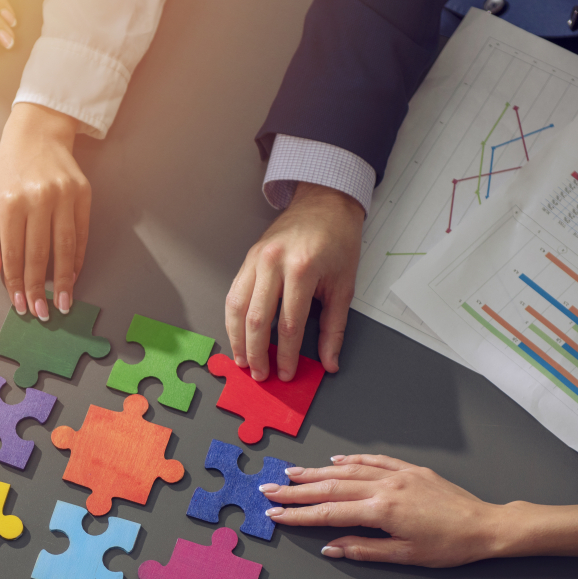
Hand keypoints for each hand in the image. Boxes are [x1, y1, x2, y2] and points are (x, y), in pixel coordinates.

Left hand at [0, 103, 88, 319]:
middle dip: (38, 288)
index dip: (16, 283)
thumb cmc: (7, 171)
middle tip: (40, 312)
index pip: (12, 253)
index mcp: (10, 201)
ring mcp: (63, 195)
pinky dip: (77, 259)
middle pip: (38, 255)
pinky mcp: (83, 194)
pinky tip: (72, 277)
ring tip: (61, 303)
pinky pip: (81, 235)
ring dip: (63, 281)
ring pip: (64, 248)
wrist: (37, 135)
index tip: (20, 304)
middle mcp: (38, 198)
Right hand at [226, 182, 363, 379]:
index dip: (287, 354)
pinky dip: (232, 319)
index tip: (287, 373)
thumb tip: (329, 361)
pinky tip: (237, 336)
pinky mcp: (248, 258)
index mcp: (302, 269)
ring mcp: (256, 259)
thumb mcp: (344, 285)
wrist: (325, 203)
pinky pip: (233, 294)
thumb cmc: (338, 240)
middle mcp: (274, 263)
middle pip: (257, 319)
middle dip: (257, 353)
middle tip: (260, 375)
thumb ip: (334, 328)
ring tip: (242, 361)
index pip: (289, 324)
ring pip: (237, 307)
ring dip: (237, 339)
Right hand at [261, 454, 505, 566]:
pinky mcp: (411, 470)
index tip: (275, 514)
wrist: (486, 526)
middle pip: (330, 487)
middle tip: (270, 490)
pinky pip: (374, 460)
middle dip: (296, 489)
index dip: (298, 514)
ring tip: (291, 473)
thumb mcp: (404, 556)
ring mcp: (397, 475)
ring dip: (316, 471)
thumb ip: (364, 549)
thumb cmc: (449, 546)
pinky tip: (335, 461)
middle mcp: (385, 487)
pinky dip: (352, 459)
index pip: (328, 513)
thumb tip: (330, 547)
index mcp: (381, 511)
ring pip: (347, 470)